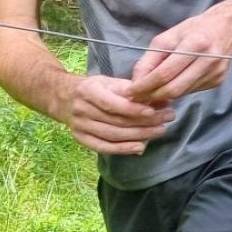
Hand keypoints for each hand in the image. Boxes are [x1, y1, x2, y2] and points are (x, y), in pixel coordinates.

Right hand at [58, 74, 172, 155]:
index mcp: (88, 91)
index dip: (134, 109)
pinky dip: (123, 149)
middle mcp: (81, 109)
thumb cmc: (96, 88)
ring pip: (112, 135)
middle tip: (166, 120)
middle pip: (116, 121)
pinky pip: (103, 147)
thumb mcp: (110, 81)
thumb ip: (132, 90)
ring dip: (139, 136)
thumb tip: (159, 99)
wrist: (65, 98)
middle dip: (144, 122)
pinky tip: (140, 147)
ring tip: (159, 131)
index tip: (154, 111)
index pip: (113, 103)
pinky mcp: (80, 139)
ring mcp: (79, 126)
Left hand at [127, 9, 231, 102]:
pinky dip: (178, 90)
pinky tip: (173, 83)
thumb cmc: (194, 30)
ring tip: (151, 92)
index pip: (165, 73)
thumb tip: (136, 82)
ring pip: (182, 93)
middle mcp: (208, 60)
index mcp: (195, 44)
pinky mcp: (218, 81)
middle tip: (137, 98)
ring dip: (164, 95)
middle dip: (152, 95)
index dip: (145, 86)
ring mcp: (215, 73)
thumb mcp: (167, 37)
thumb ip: (149, 60)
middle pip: (174, 88)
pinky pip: (191, 91)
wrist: (228, 29)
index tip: (130, 92)